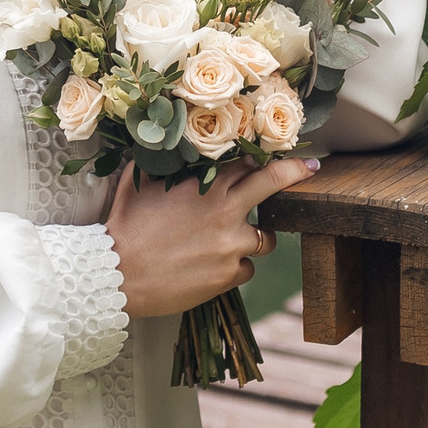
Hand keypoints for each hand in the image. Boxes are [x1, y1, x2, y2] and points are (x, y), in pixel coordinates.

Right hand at [103, 156, 320, 319]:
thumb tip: (157, 151)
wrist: (118, 274)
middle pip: (271, 184)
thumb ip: (156, 168)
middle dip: (294, 173)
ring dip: (258, 236)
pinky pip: (247, 269)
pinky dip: (236, 267)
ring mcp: (230, 246)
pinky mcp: (228, 276)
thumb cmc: (123, 228)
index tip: (275, 153)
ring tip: (239, 240)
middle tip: (309, 169)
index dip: (260, 157)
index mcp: (204, 187)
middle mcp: (225, 213)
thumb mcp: (136, 186)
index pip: (246, 162)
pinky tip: (215, 268)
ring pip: (266, 238)